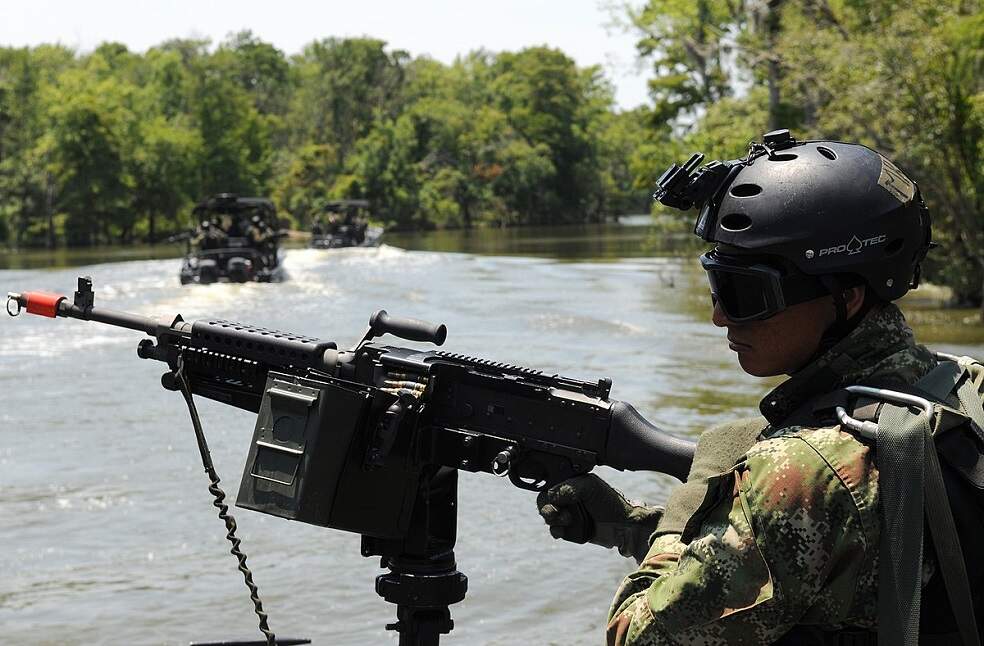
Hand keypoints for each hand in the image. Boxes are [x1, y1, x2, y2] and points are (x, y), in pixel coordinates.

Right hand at [536, 474, 662, 562]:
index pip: (549, 486)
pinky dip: (556, 530)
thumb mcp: (589, 487)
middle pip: (544, 502)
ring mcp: (568, 513)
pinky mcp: (571, 529)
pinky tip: (561, 531)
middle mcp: (567, 498)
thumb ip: (568, 488)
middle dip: (547, 508)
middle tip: (556, 513)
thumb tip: (550, 496)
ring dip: (553, 520)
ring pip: (548, 517)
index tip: (553, 501)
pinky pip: (555, 530)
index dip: (547, 494)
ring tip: (567, 520)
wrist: (623, 525)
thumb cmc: (610, 502)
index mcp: (571, 484)